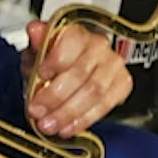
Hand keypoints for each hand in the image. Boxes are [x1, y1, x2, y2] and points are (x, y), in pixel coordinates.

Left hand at [22, 20, 129, 136]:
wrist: (68, 71)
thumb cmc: (52, 59)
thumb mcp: (36, 51)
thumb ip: (35, 43)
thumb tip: (34, 30)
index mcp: (77, 33)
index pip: (71, 42)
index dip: (55, 60)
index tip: (39, 76)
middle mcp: (98, 46)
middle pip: (80, 73)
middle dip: (55, 96)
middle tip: (37, 111)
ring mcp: (112, 66)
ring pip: (94, 92)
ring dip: (68, 112)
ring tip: (49, 124)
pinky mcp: (122, 84)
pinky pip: (105, 105)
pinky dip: (84, 120)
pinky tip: (68, 127)